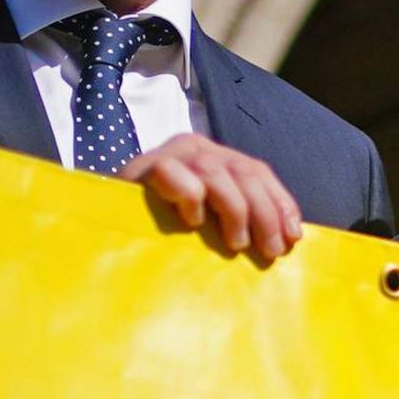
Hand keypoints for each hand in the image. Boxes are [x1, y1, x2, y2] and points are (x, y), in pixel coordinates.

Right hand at [121, 133, 303, 263]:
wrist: (105, 219)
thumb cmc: (163, 226)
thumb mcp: (209, 220)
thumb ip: (239, 219)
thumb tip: (288, 241)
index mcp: (216, 157)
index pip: (258, 171)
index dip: (280, 203)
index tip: (294, 238)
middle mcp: (196, 148)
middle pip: (243, 171)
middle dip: (264, 212)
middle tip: (271, 250)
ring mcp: (169, 155)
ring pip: (215, 172)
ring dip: (234, 209)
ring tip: (236, 244)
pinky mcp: (142, 168)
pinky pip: (173, 174)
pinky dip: (189, 196)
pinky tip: (193, 222)